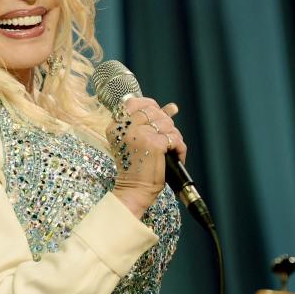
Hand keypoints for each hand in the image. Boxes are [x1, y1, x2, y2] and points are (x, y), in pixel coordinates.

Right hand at [109, 97, 186, 218]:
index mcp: (115, 127)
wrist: (134, 190)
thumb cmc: (135, 168)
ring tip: (168, 151)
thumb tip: (173, 107)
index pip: (134, 103)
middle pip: (154, 111)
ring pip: (167, 123)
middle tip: (163, 141)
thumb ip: (149, 122)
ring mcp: (139, 134)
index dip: (150, 107)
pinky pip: (175, 138)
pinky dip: (179, 149)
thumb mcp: (136, 141)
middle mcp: (125, 128)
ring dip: (173, 137)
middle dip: (164, 124)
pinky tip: (173, 157)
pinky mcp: (154, 143)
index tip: (157, 116)